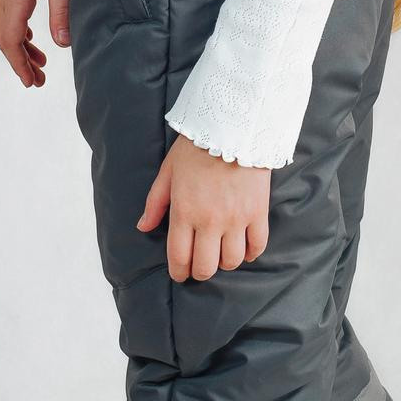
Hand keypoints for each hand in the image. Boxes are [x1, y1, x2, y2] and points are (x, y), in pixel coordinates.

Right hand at [0, 0, 76, 86]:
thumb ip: (61, 12)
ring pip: (5, 26)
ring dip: (20, 46)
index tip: (31, 82)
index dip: (19, 65)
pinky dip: (18, 30)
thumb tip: (62, 45)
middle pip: (5, 38)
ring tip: (40, 62)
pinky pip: (8, 13)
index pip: (10, 42)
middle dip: (20, 61)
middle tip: (37, 80)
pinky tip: (31, 36)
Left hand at [137, 134, 270, 281]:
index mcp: (184, 212)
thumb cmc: (196, 147)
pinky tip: (244, 249)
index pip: (180, 257)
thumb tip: (143, 227)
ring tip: (221, 254)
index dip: (179, 272)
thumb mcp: (168, 172)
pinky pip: (257, 245)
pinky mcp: (258, 212)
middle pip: (206, 266)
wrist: (233, 127)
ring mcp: (236, 218)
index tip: (180, 274)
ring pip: (232, 261)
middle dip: (200, 272)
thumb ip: (155, 203)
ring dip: (225, 263)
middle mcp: (210, 221)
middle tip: (199, 266)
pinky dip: (251, 253)